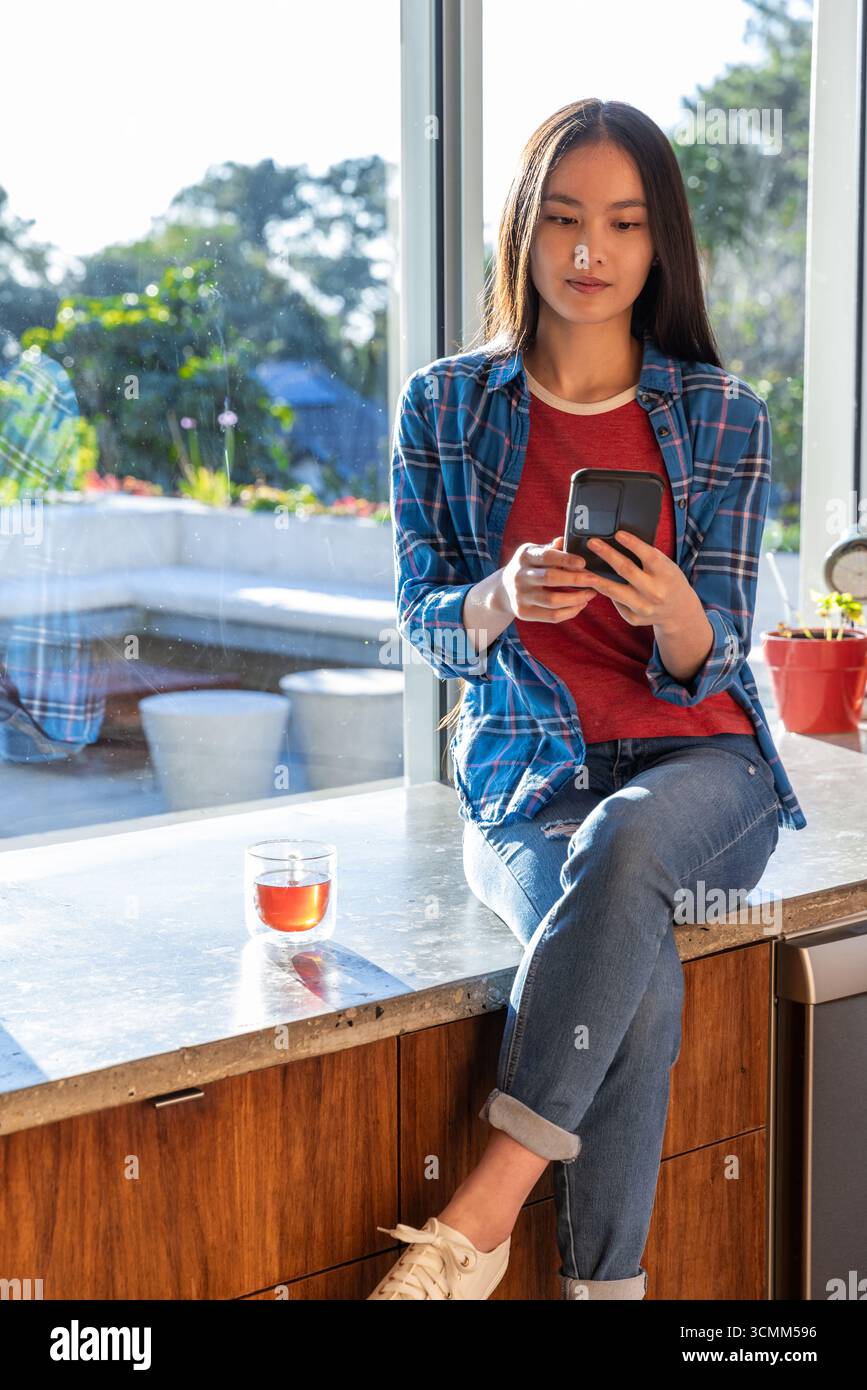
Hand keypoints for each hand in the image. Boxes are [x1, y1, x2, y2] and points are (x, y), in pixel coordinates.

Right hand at [499, 535, 598, 622]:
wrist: (502, 590)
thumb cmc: (528, 567)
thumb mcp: (535, 552)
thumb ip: (552, 548)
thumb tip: (566, 540)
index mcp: (525, 557)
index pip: (546, 557)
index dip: (566, 559)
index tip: (583, 562)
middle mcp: (520, 576)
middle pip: (550, 578)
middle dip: (575, 579)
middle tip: (595, 579)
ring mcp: (520, 596)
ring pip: (552, 601)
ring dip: (576, 598)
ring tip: (591, 593)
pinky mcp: (524, 613)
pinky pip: (551, 616)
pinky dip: (570, 612)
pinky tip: (581, 604)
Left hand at [569, 530, 702, 630]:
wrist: (678, 612)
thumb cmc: (669, 581)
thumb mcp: (667, 567)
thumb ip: (649, 558)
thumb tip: (619, 540)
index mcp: (666, 575)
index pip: (649, 556)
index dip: (633, 544)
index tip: (618, 534)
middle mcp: (655, 592)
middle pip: (626, 570)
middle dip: (607, 554)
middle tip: (592, 543)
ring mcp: (643, 607)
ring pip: (613, 590)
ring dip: (595, 577)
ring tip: (582, 566)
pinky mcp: (633, 618)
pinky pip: (615, 602)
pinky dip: (605, 591)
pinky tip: (595, 583)